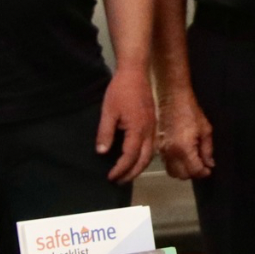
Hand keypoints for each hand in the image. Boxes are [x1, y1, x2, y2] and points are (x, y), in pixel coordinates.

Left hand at [97, 67, 157, 183]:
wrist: (135, 72)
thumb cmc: (120, 90)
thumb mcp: (108, 112)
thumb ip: (105, 133)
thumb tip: (102, 152)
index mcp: (137, 129)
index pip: (130, 156)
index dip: (121, 169)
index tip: (110, 176)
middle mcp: (148, 131)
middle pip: (144, 159)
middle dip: (132, 173)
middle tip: (119, 181)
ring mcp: (152, 127)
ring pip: (150, 154)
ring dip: (139, 166)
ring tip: (127, 173)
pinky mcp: (152, 122)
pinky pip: (151, 145)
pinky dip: (143, 156)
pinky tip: (135, 157)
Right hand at [158, 94, 214, 179]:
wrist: (172, 98)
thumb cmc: (190, 110)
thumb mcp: (206, 130)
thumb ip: (208, 150)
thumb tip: (209, 163)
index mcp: (183, 148)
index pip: (194, 170)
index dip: (204, 172)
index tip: (208, 169)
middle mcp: (170, 152)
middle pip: (182, 175)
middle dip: (193, 173)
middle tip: (202, 165)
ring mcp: (162, 150)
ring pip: (172, 172)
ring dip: (183, 171)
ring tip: (192, 161)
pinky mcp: (157, 146)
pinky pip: (166, 163)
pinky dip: (175, 165)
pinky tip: (182, 156)